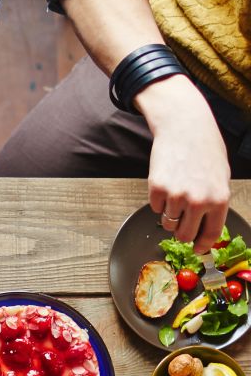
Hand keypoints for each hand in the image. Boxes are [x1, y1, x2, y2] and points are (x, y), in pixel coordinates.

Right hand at [137, 75, 230, 250]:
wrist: (185, 126)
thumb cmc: (204, 149)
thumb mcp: (220, 176)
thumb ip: (215, 204)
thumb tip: (206, 230)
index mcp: (218, 199)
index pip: (210, 234)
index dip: (202, 246)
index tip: (197, 249)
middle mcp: (198, 201)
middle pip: (184, 235)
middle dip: (182, 231)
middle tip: (182, 220)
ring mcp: (176, 195)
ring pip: (168, 223)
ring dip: (170, 214)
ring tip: (176, 192)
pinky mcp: (157, 189)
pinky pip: (155, 209)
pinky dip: (159, 201)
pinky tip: (167, 181)